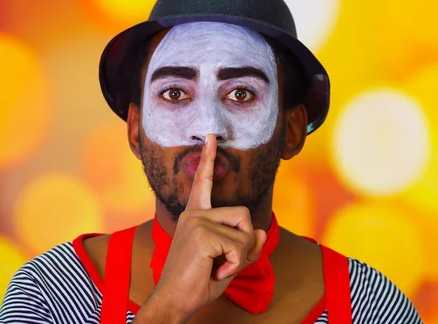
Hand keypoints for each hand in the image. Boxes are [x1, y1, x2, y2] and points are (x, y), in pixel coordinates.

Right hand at [138, 134, 266, 322]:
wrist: (175, 301)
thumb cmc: (198, 281)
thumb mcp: (228, 262)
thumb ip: (245, 246)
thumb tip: (262, 232)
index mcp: (195, 215)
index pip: (203, 182)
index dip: (209, 159)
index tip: (211, 137)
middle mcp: (194, 213)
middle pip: (244, 214)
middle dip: (246, 242)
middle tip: (226, 263)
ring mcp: (196, 221)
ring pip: (245, 230)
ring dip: (241, 255)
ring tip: (219, 267)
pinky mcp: (202, 233)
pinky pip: (240, 246)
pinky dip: (235, 264)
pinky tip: (214, 271)